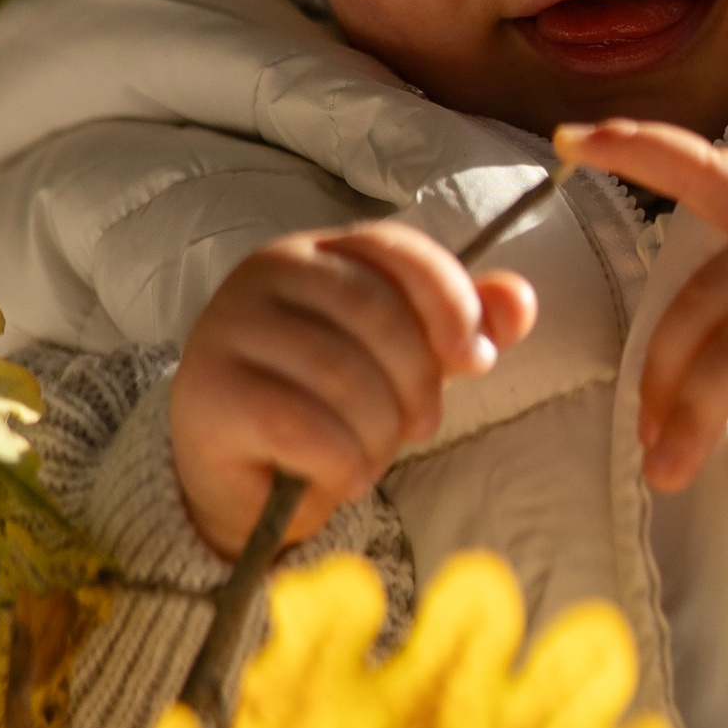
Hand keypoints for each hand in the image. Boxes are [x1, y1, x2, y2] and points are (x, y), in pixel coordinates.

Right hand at [171, 222, 538, 558]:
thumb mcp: (403, 359)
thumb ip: (459, 324)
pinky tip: (343, 478)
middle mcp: (266, 273)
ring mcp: (230, 328)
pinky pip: (301, 426)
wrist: (243, 478)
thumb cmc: (326, 405)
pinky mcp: (209, 393)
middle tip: (419, 426)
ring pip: (340, 374)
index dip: (449, 302)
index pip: (394, 249)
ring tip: (373, 455)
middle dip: (416, 381)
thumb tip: (518, 301)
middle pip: (373, 312)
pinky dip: (341, 463)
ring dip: (378, 433)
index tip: (477, 360)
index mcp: (317, 251)